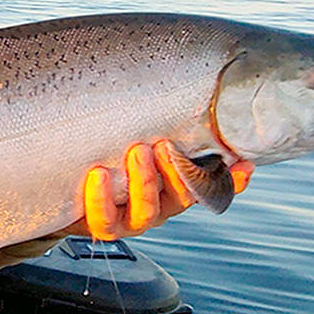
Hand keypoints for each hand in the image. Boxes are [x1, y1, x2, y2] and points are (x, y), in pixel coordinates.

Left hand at [68, 141, 253, 240]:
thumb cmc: (110, 155)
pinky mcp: (102, 226)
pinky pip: (104, 220)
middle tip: (164, 143)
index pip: (211, 186)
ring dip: (145, 181)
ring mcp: (131, 219)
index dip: (232, 181)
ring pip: (147, 210)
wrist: (69, 190)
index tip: (243, 164)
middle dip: (177, 170)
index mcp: (175, 188)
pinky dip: (101, 198)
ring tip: (136, 151)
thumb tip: (190, 88)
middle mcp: (160, 206)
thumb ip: (160, 124)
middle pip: (182, 197)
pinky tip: (99, 174)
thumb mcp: (134, 137)